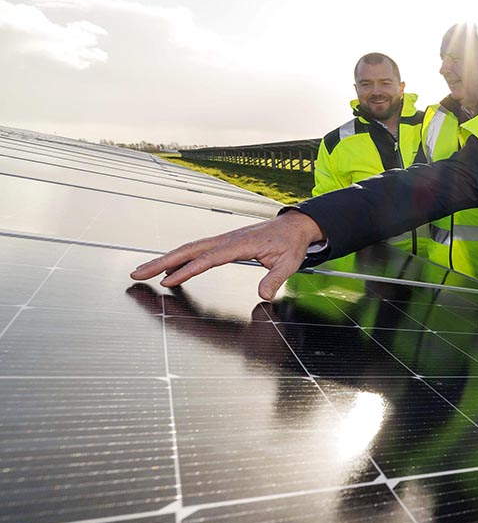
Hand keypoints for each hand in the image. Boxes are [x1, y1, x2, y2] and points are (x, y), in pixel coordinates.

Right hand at [130, 211, 323, 300]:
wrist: (295, 226)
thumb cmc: (291, 243)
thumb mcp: (290, 263)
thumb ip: (275, 279)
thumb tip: (263, 296)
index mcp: (241, 244)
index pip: (208, 258)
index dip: (186, 270)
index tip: (167, 281)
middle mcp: (227, 239)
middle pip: (188, 250)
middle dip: (160, 262)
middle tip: (137, 273)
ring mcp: (224, 239)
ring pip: (189, 248)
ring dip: (165, 259)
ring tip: (143, 271)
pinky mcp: (224, 242)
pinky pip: (197, 250)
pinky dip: (179, 258)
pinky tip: (169, 269)